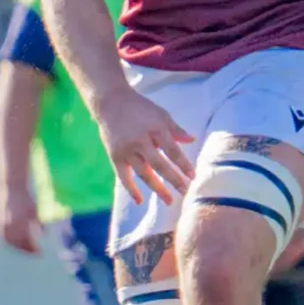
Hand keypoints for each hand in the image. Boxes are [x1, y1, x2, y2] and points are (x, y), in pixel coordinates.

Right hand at [0, 184, 40, 253]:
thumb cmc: (26, 198)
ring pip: (10, 242)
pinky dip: (8, 241)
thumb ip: (40, 223)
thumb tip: (44, 235)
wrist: (11, 187)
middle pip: (19, 244)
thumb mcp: (35, 211)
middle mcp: (12, 225)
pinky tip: (14, 242)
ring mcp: (3, 224)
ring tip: (24, 248)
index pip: (28, 242)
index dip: (34, 249)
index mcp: (22, 222)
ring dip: (17, 247)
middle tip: (33, 251)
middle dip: (26, 249)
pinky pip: (2, 237)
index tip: (40, 252)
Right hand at [97, 90, 195, 206]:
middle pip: (159, 165)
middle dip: (174, 180)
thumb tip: (192, 140)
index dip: (183, 165)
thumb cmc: (140, 108)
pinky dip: (131, 190)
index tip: (193, 176)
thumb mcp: (161, 114)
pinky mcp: (115, 157)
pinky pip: (124, 177)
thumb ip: (176, 130)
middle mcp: (141, 141)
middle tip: (185, 192)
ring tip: (169, 201)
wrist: (110, 102)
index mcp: (155, 129)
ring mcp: (127, 150)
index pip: (173, 151)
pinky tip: (139, 202)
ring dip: (157, 188)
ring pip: (144, 174)